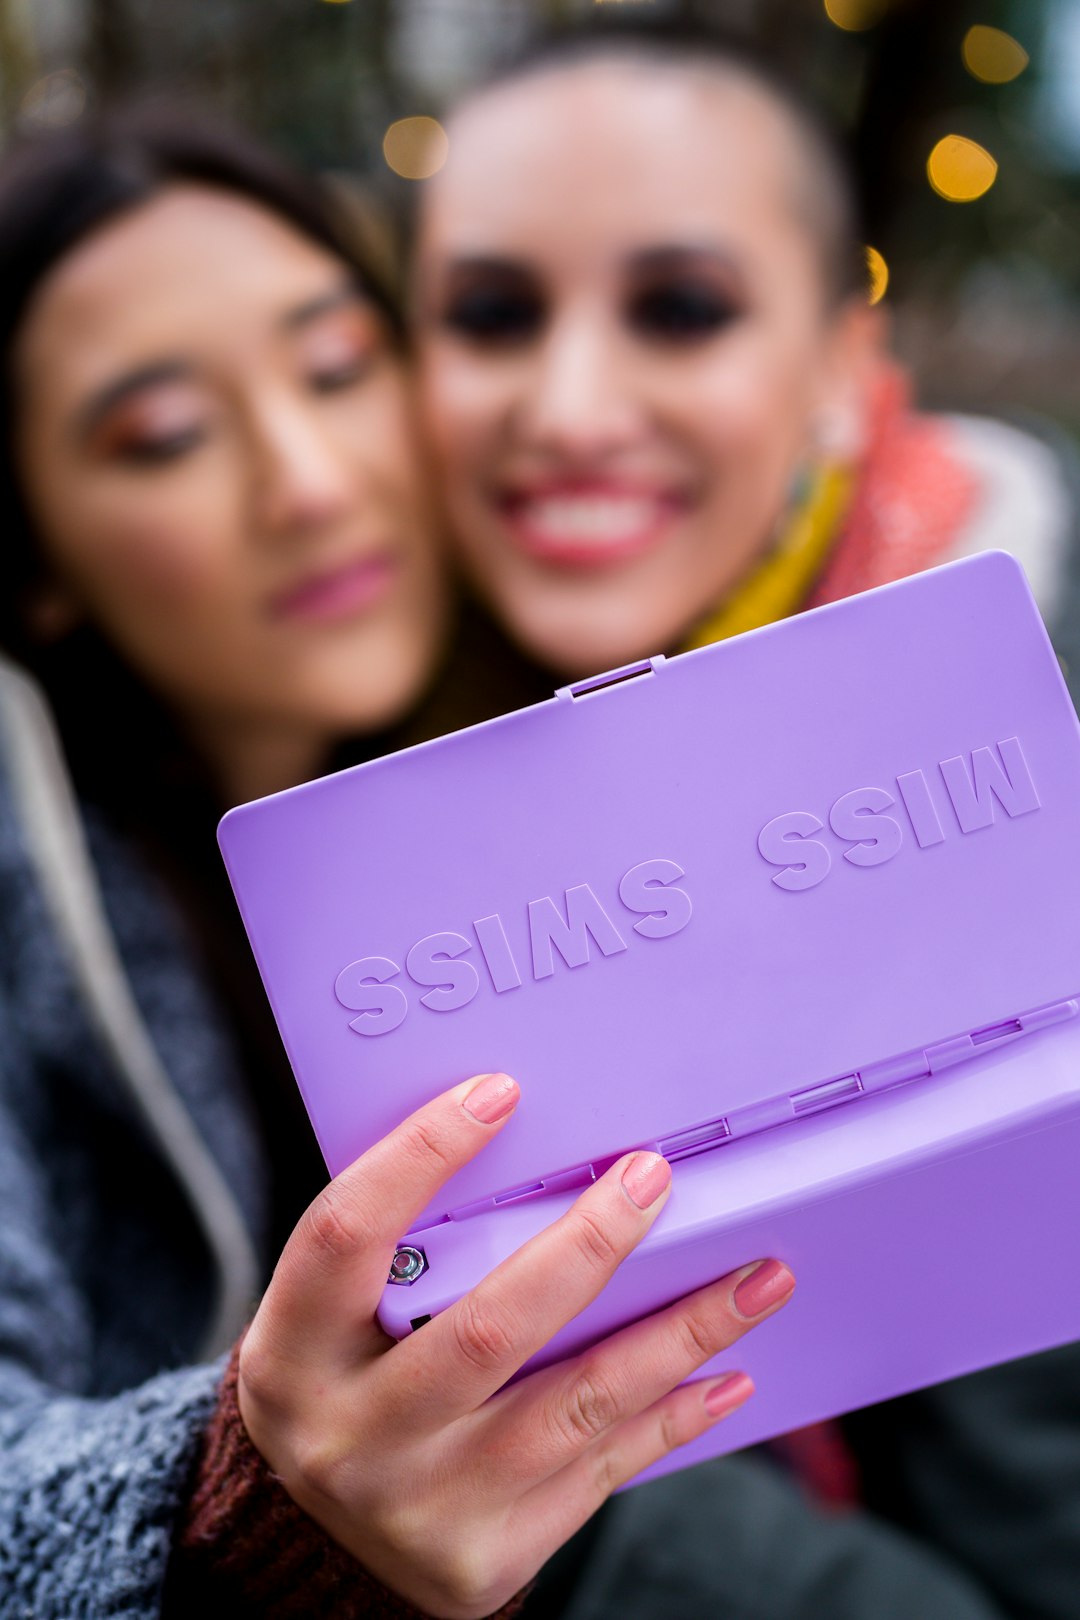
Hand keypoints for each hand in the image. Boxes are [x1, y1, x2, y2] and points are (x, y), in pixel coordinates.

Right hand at [238, 1073, 794, 1619]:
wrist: (318, 1552)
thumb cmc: (343, 1386)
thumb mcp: (328, 1325)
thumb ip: (404, 1255)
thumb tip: (536, 1147)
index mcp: (292, 1352)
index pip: (348, 1236)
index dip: (420, 1156)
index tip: (501, 1092)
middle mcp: (349, 1436)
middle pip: (486, 1330)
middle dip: (587, 1246)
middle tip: (653, 1177)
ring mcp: (421, 1507)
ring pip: (572, 1406)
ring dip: (678, 1334)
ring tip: (758, 1277)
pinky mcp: (486, 1561)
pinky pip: (600, 1473)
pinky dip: (670, 1417)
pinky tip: (728, 1372)